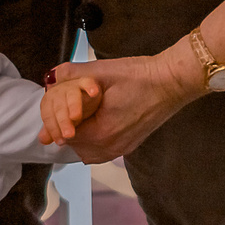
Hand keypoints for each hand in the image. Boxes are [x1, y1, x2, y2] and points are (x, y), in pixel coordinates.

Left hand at [50, 48, 201, 162]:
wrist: (173, 82)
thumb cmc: (140, 75)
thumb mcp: (103, 71)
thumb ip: (73, 74)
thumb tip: (51, 75)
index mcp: (102, 133)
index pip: (66, 136)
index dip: (58, 122)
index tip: (57, 107)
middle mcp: (111, 147)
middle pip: (76, 147)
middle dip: (68, 130)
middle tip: (68, 110)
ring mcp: (123, 149)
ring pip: (89, 153)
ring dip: (80, 138)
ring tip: (80, 118)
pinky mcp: (131, 146)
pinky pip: (103, 153)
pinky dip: (93, 143)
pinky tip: (95, 125)